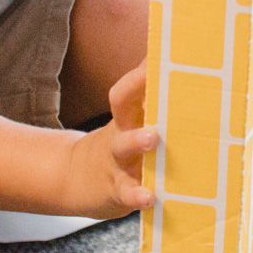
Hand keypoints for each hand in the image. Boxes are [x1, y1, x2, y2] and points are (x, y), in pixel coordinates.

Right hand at [59, 66, 156, 217]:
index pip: (130, 85)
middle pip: (122, 106)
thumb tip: (176, 65)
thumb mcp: (128, 120)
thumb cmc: (120, 144)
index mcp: (127, 115)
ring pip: (122, 147)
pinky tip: (150, 196)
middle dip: (136, 90)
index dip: (141, 71)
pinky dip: (137, 194)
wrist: (76, 180)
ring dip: (137, 141)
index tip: (161, 55)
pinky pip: (126, 192)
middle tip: (157, 82)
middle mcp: (121, 132)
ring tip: (152, 138)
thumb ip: (150, 99)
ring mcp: (116, 161)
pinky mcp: (117, 190)